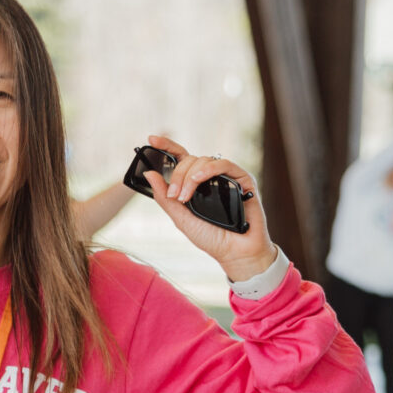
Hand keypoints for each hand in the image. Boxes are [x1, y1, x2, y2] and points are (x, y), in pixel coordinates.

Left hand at [140, 133, 273, 282]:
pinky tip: (200, 179)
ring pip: (204, 160)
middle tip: (175, 196)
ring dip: (190, 176)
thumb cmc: (211, 237)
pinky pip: (225, 164)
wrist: (235, 252)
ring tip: (185, 197)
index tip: (151, 140)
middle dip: (177, 175)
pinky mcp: (243, 179)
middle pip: (189, 160)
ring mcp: (226, 177)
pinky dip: (210, 168)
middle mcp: (210, 177)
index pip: (180, 158)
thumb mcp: (181, 218)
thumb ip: (165, 197)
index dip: (166, 146)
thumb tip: (149, 174)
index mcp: (195, 183)